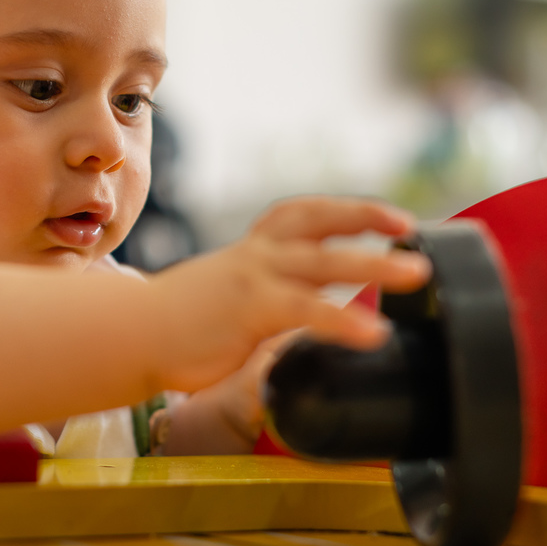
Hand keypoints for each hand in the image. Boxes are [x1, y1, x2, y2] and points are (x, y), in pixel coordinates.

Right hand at [148, 196, 429, 393]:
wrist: (130, 334)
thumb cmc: (174, 325)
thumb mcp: (224, 299)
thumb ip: (263, 299)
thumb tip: (303, 312)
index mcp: (250, 252)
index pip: (300, 215)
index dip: (344, 211)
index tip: (384, 217)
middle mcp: (256, 256)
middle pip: (319, 222)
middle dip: (367, 217)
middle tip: (410, 228)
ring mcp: (255, 279)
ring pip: (325, 261)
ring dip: (375, 264)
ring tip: (416, 273)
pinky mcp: (251, 310)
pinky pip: (309, 311)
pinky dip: (345, 319)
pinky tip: (374, 332)